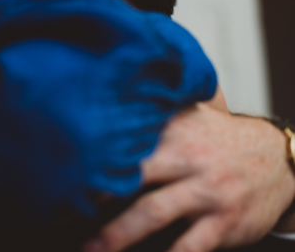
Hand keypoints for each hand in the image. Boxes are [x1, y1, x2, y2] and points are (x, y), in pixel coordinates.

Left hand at [84, 103, 294, 251]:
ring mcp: (208, 193)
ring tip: (92, 250)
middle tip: (64, 208)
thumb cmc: (221, 139)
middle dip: (97, 194)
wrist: (282, 160)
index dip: (95, 156)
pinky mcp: (225, 224)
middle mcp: (189, 160)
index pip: (128, 141)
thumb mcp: (190, 116)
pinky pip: (189, 248)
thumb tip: (103, 99)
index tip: (62, 169)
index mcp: (175, 131)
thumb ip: (152, 112)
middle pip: (135, 174)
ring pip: (154, 214)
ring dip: (118, 236)